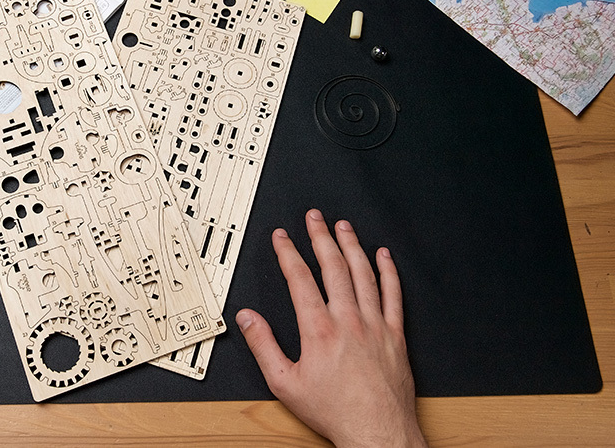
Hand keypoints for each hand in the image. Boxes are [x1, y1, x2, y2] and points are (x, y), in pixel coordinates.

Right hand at [236, 209, 424, 447]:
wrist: (377, 432)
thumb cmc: (334, 411)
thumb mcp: (284, 383)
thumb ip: (263, 346)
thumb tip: (248, 318)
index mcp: (319, 330)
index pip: (300, 279)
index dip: (289, 253)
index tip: (282, 237)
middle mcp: (349, 321)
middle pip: (333, 267)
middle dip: (321, 237)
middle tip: (314, 218)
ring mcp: (375, 325)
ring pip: (364, 274)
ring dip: (352, 246)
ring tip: (344, 227)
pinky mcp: (395, 335)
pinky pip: (394, 295)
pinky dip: (389, 272)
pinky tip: (383, 256)